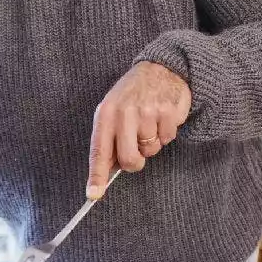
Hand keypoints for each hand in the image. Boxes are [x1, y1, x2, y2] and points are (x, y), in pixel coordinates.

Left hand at [87, 61, 190, 198]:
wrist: (162, 67)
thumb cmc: (133, 95)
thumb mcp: (113, 110)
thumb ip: (109, 139)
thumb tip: (105, 172)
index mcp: (106, 113)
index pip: (99, 150)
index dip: (96, 175)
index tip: (93, 194)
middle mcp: (124, 112)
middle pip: (128, 158)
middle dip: (134, 162)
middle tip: (138, 151)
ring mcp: (147, 111)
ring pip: (151, 150)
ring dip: (152, 143)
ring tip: (151, 122)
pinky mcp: (168, 111)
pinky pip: (167, 139)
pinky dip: (166, 133)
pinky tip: (162, 117)